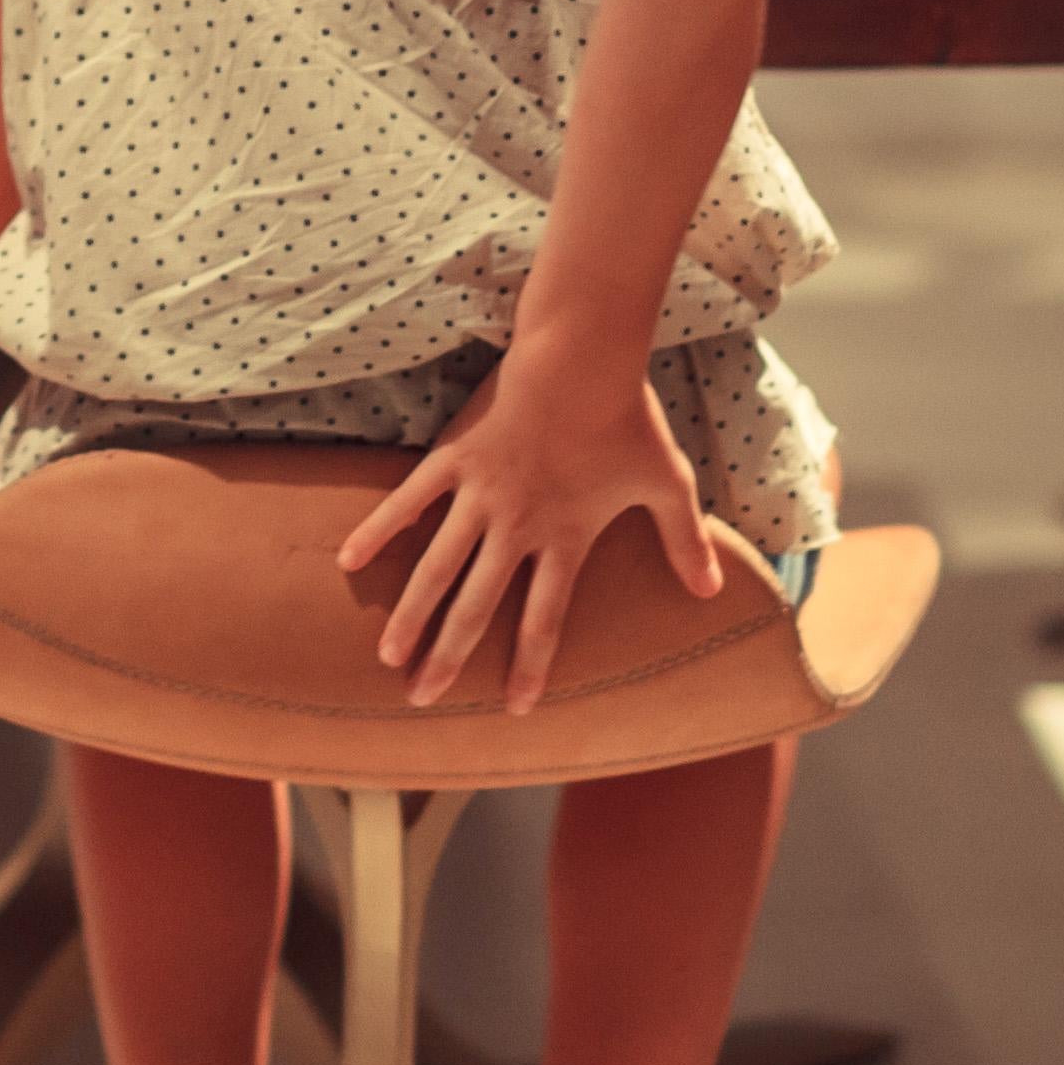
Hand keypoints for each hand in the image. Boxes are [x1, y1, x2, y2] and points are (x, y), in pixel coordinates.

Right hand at [333, 357, 724, 714]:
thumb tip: (715, 591)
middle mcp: (516, 526)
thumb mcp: (668, 483)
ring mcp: (480, 493)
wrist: (582, 356)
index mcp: (565, 538)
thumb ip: (685, 542)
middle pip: (477, 605)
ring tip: (387, 656)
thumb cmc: (628, 419)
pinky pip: (408, 500)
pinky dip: (379, 530)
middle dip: (449, 656)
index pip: (545, 617)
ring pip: (437, 566)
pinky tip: (348, 560)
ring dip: (411, 614)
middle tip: (423, 699)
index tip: (514, 708)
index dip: (530, 665)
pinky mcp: (454, 457)